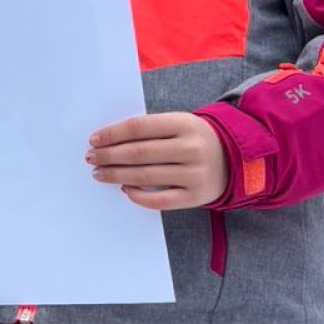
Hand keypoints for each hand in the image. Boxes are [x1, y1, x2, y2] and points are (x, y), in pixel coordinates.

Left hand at [86, 112, 227, 210]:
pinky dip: (137, 195)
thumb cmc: (194, 138)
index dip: (112, 134)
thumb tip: (108, 141)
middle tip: (91, 158)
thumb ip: (150, 130)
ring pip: (144, 177)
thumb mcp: (179, 123)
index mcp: (185, 123)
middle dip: (109, 156)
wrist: (233, 158)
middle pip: (138, 153)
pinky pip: (158, 200)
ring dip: (116, 175)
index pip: (139, 128)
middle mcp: (191, 148)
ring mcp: (195, 174)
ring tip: (99, 173)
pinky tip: (124, 188)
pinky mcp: (195, 196)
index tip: (94, 140)